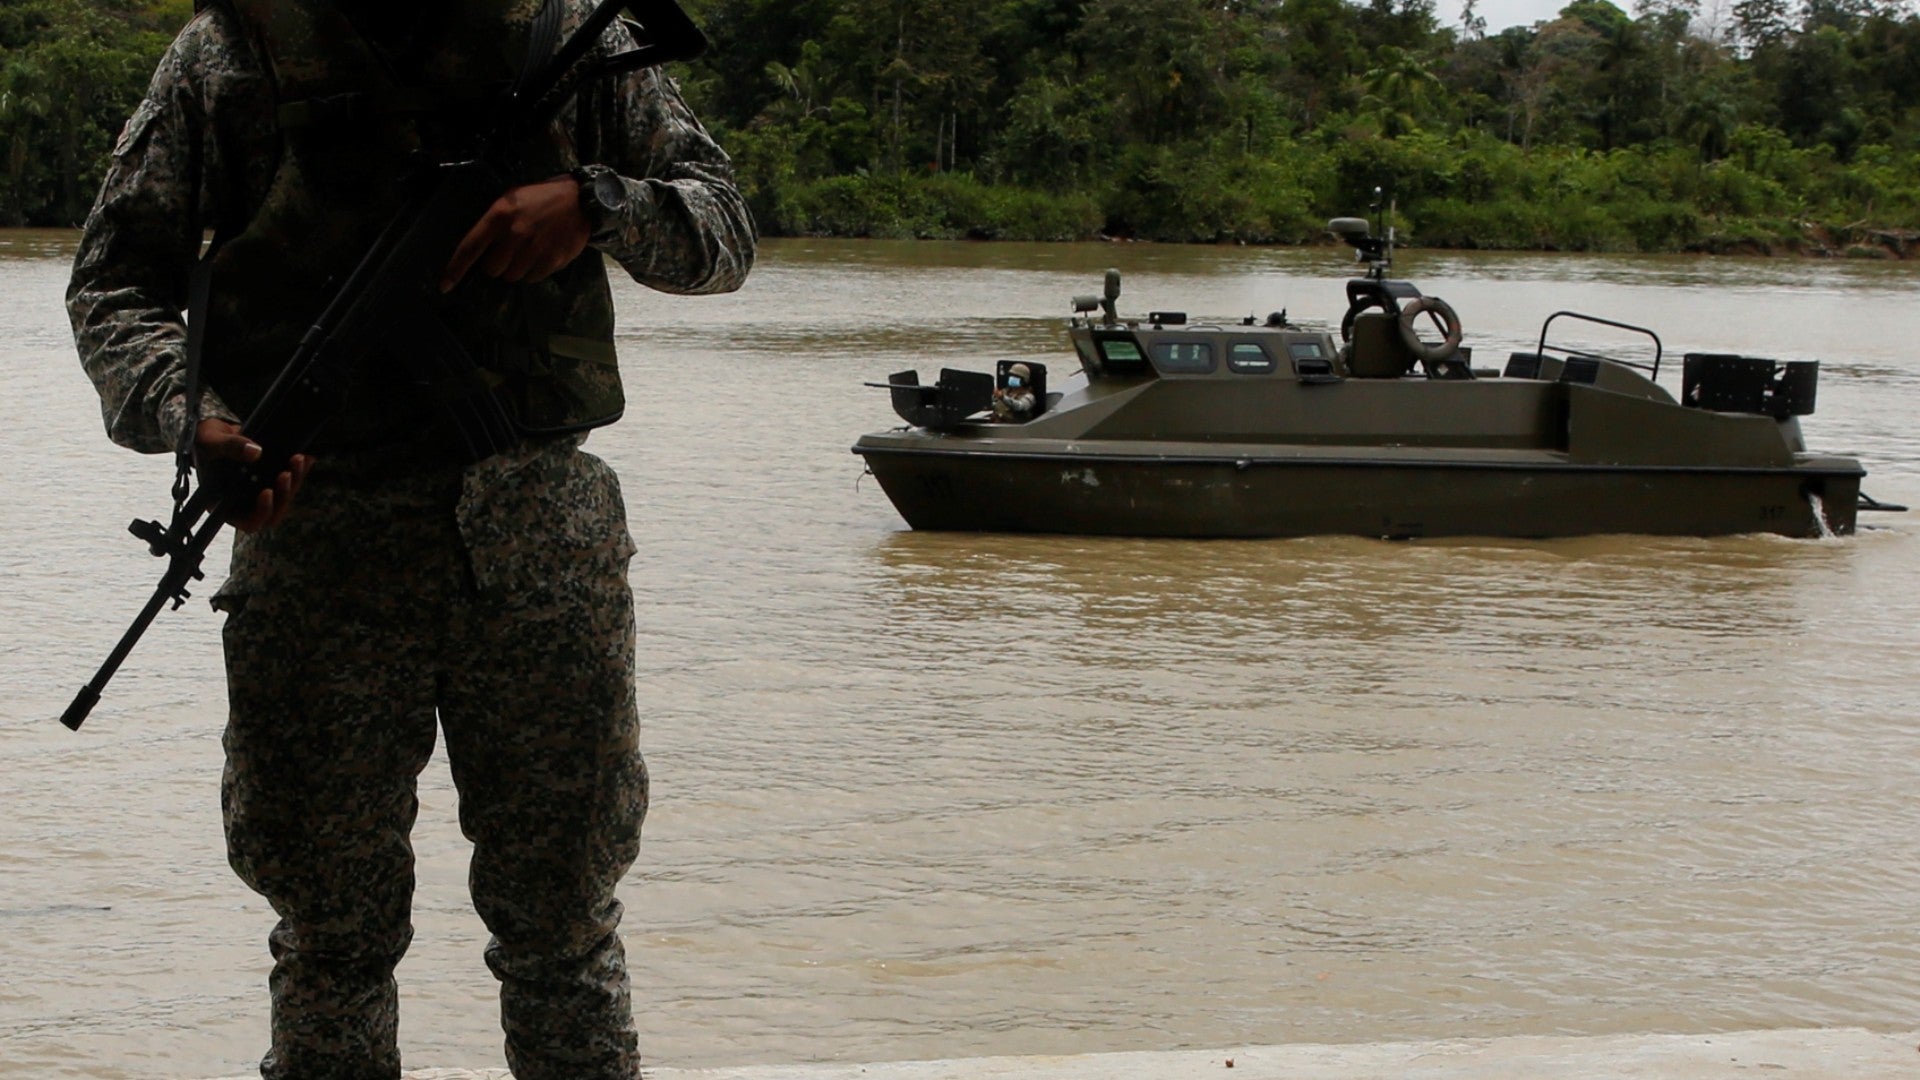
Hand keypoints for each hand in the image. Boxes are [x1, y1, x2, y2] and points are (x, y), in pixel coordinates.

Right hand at [195, 419, 311, 532]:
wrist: (216, 431)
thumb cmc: (205, 441)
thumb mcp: (211, 441)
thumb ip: (230, 447)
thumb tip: (255, 452)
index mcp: (224, 505)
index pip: (248, 522)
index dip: (261, 513)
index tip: (267, 491)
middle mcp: (245, 503)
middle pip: (273, 513)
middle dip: (283, 494)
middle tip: (286, 473)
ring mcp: (260, 493)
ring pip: (285, 498)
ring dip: (295, 482)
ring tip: (298, 460)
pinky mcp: (272, 480)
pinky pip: (291, 482)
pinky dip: (300, 471)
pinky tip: (306, 458)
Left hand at [440, 175, 590, 292]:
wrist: (581, 201)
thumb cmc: (541, 198)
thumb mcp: (511, 199)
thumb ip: (494, 223)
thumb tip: (479, 251)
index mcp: (499, 215)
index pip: (470, 247)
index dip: (455, 269)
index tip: (444, 286)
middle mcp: (514, 234)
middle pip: (492, 269)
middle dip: (497, 264)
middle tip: (509, 251)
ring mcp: (534, 249)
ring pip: (512, 276)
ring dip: (516, 268)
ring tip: (529, 251)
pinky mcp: (552, 260)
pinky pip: (533, 278)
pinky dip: (534, 271)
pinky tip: (542, 254)